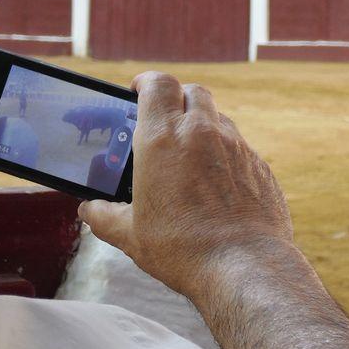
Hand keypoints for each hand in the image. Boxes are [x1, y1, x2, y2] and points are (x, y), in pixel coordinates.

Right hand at [80, 72, 294, 298]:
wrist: (244, 267)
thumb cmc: (182, 249)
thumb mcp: (129, 235)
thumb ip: (104, 216)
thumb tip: (90, 210)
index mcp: (162, 139)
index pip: (156, 84)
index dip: (146, 82)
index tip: (138, 90)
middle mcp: (201, 132)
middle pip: (191, 91)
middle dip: (177, 99)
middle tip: (165, 119)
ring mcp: (235, 146)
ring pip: (218, 117)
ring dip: (202, 126)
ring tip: (190, 154)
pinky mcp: (259, 165)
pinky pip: (239, 147)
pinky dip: (225, 155)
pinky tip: (217, 183)